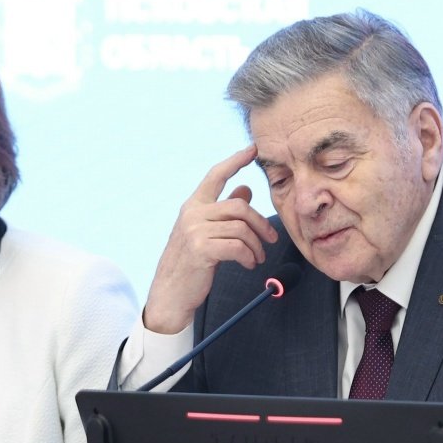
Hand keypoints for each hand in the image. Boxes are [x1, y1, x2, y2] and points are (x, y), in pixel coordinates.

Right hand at [142, 146, 278, 333]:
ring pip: (241, 228)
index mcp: (193, 205)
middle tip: (271, 239)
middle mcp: (192, 213)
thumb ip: (225, 211)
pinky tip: (249, 264)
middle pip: (239, 206)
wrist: (171, 292)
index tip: (252, 149)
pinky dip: (249, 256)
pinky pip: (237, 246)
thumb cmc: (191, 262)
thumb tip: (245, 189)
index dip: (235, 160)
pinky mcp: (201, 249)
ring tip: (257, 258)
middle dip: (260, 223)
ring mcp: (194, 230)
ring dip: (256, 245)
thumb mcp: (207, 232)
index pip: (216, 175)